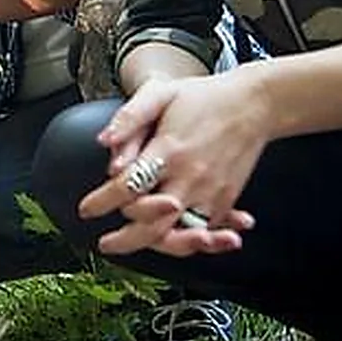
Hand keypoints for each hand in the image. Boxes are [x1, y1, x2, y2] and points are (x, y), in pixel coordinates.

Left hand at [77, 75, 264, 257]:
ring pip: (182, 236)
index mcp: (168, 151)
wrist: (254, 103)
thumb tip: (103, 141)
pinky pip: (207, 231)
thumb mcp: (161, 93)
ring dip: (159, 247)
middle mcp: (190, 177)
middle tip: (106, 244)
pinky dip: (193, 242)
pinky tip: (179, 240)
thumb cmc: (205, 97)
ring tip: (139, 245)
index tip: (86, 209)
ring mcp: (211, 192)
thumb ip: (130, 118)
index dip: (102, 202)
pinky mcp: (227, 199)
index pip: (127, 187)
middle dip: (126, 240)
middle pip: (153, 225)